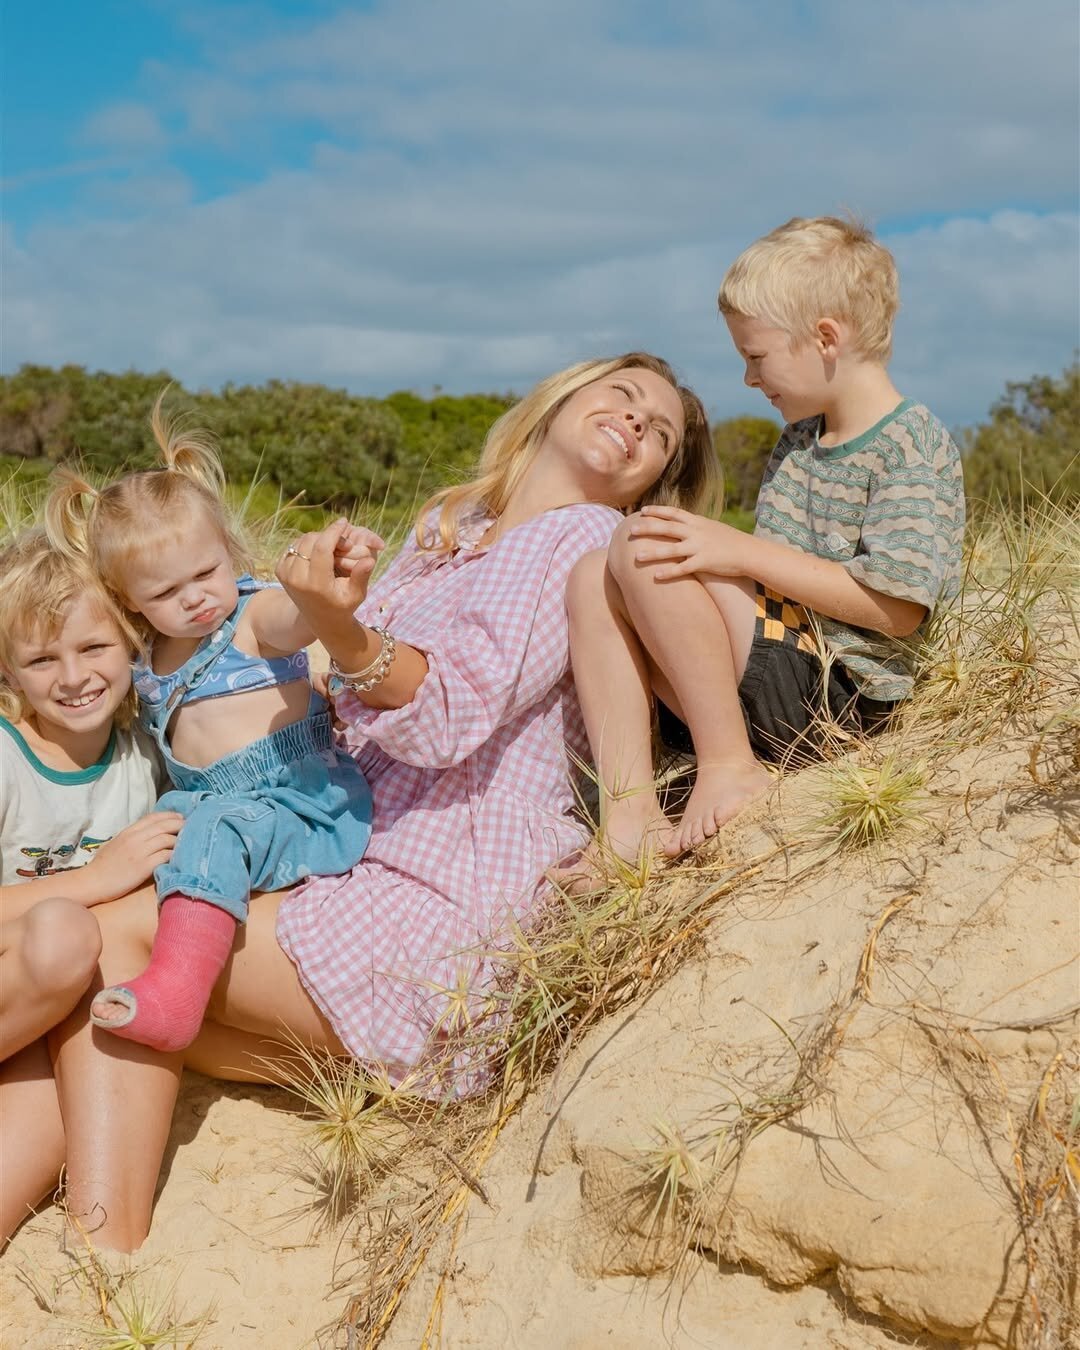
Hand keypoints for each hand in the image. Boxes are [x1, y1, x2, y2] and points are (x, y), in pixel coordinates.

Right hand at [82, 811, 183, 904]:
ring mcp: (140, 852)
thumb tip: (149, 833)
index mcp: (128, 832)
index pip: (153, 817)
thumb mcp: (116, 844)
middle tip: (191, 827)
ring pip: (167, 839)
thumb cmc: (103, 865)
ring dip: (180, 840)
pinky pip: (165, 856)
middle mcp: (135, 838)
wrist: (92, 882)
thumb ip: (132, 836)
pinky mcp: (144, 866)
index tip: (181, 817)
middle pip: (164, 825)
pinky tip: (180, 857)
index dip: (169, 815)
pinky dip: (175, 855)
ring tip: (189, 842)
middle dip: (180, 825)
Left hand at [277, 518, 374, 639]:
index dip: (334, 531)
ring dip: (319, 539)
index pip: (322, 547)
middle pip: (311, 540)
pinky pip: (295, 545)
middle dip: (329, 536)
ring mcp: (285, 574)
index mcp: (315, 584)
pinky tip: (319, 553)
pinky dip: (308, 545)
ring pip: (302, 540)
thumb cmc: (343, 605)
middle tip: (343, 543)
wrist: (320, 620)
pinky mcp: (279, 570)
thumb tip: (370, 559)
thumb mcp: (356, 594)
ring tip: (333, 549)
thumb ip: (362, 576)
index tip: (344, 521)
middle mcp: (296, 578)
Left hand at [629, 506, 746, 578]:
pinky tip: (656, 576)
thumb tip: (684, 525)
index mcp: (698, 522)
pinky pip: (683, 568)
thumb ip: (696, 526)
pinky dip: (669, 572)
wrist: (749, 551)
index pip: (673, 513)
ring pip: (671, 549)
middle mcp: (696, 532)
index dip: (657, 511)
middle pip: (667, 528)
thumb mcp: (712, 527)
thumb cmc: (731, 541)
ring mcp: (700, 547)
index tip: (642, 511)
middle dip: (647, 528)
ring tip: (635, 557)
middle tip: (630, 530)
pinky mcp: (704, 562)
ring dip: (652, 553)